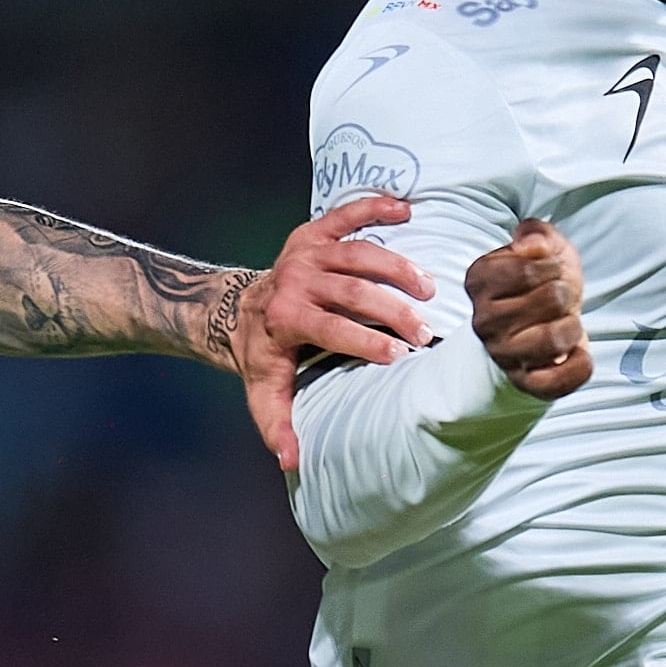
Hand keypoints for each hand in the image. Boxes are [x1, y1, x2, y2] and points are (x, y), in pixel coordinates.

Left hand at [238, 192, 432, 470]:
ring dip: (397, 266)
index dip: (367, 341)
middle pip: (352, 290)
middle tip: (427, 329)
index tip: (401, 355)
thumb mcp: (265, 394)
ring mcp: (305, 252)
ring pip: (358, 251)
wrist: (237, 310)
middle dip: (393, 309)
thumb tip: (291, 461)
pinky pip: (347, 213)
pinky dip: (376, 205)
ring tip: (429, 287)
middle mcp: (294, 279)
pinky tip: (406, 208)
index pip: (331, 328)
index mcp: (284, 317)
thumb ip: (278, 426)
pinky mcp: (314, 232)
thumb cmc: (264, 356)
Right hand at [466, 218, 590, 399]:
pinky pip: (560, 379)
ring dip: (573, 326)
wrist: (534, 326)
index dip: (553, 266)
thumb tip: (535, 245)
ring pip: (556, 339)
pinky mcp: (525, 383)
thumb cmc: (539, 283)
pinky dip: (580, 364)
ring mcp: (503, 355)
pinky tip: (577, 352)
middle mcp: (484, 321)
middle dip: (568, 294)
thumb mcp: (540, 245)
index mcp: (479, 281)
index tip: (552, 271)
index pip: (528, 268)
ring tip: (567, 324)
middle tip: (562, 300)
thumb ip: (537, 233)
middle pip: (552, 299)